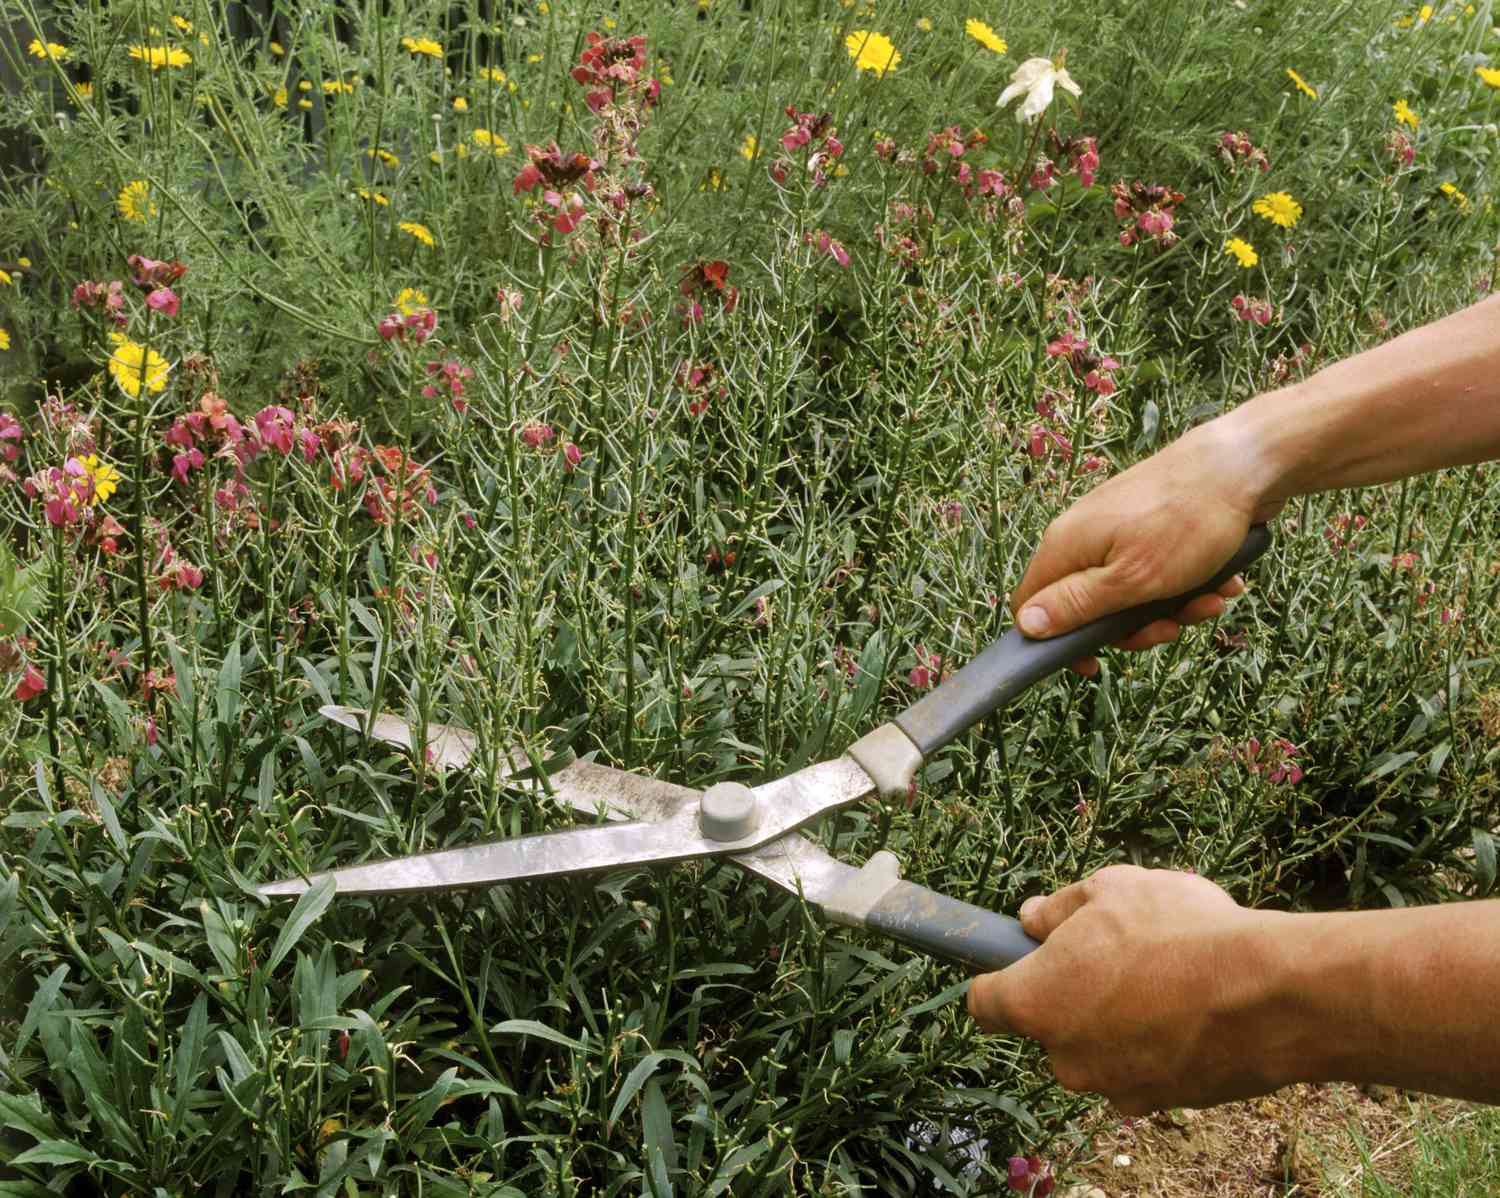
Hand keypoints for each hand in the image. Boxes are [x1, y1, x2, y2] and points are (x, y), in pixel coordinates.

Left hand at [967, 865, 1290, 1113]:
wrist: (1270, 994)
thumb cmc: (1179, 931)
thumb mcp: (1110, 889)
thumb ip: (1058, 907)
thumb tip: (1031, 918)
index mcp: (1035, 1001)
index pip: (984, 1002)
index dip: (999, 975)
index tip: (1021, 957)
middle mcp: (1063, 1056)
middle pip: (1049, 1024)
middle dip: (1073, 993)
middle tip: (1117, 955)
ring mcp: (1112, 1087)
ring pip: (1098, 1047)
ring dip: (1118, 1020)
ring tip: (1167, 979)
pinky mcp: (1160, 1104)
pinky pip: (1142, 1067)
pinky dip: (1157, 1044)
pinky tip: (1193, 1010)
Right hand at [1011, 423, 1280, 673]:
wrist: (1243, 465)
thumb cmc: (1186, 521)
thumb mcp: (1130, 580)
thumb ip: (1075, 605)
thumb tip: (1025, 626)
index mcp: (1066, 546)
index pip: (1031, 604)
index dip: (1054, 640)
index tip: (1094, 662)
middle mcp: (1083, 535)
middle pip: (1087, 605)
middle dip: (1133, 627)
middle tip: (1170, 628)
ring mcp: (1116, 528)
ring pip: (1128, 592)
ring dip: (1169, 607)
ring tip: (1210, 598)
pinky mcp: (1147, 525)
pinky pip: (1155, 571)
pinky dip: (1185, 583)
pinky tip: (1220, 580)